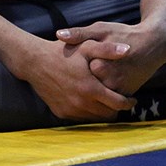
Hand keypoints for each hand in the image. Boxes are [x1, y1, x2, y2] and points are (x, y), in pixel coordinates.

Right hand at [18, 36, 136, 121]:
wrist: (33, 62)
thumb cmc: (61, 52)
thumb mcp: (85, 47)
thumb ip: (108, 49)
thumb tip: (128, 49)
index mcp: (90, 88)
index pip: (119, 104)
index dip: (128, 102)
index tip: (131, 98)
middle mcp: (81, 103)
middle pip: (109, 115)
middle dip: (116, 108)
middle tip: (117, 99)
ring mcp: (70, 109)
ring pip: (95, 119)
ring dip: (102, 111)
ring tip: (104, 101)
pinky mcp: (61, 112)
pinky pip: (81, 118)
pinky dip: (88, 113)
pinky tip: (88, 101)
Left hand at [57, 21, 165, 94]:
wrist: (153, 45)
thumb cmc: (123, 34)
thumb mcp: (101, 29)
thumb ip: (79, 34)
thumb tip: (59, 35)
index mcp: (99, 65)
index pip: (76, 72)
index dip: (74, 65)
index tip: (76, 59)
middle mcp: (109, 82)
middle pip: (86, 84)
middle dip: (82, 77)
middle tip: (87, 65)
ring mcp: (119, 91)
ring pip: (97, 94)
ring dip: (92, 86)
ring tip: (94, 73)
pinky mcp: (127, 94)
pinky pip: (108, 98)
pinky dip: (103, 91)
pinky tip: (101, 80)